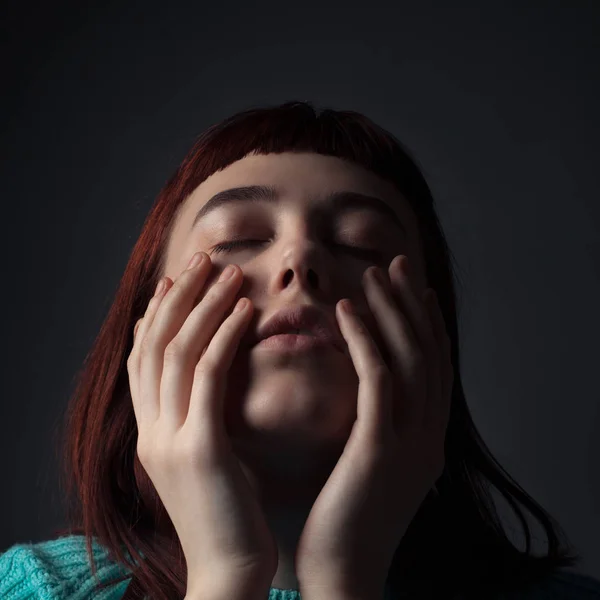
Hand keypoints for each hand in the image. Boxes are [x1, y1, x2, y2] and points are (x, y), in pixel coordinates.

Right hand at [127, 252, 277, 597]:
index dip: (157, 315)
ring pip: (178, 351)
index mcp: (151, 433)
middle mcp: (151, 430)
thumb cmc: (229, 517)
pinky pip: (209, 375)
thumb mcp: (206, 461)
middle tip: (201, 257)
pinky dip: (225, 335)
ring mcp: (169, 438)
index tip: (176, 279)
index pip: (143, 360)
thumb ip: (201, 421)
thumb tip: (216, 385)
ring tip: (227, 270)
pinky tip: (245, 309)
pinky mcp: (200, 447)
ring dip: (203, 304)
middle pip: (154, 344)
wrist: (231, 573)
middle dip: (177, 295)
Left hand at [295, 255, 452, 598]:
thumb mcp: (371, 468)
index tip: (411, 289)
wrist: (341, 580)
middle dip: (413, 305)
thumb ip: (377, 429)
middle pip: (427, 353)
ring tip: (373, 274)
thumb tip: (367, 398)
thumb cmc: (343, 523)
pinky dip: (364, 339)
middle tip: (395, 264)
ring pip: (408, 359)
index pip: (432, 368)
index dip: (424, 324)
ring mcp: (410, 443)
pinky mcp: (380, 449)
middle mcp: (429, 436)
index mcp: (426, 440)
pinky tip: (344, 310)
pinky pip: (376, 380)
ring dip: (392, 311)